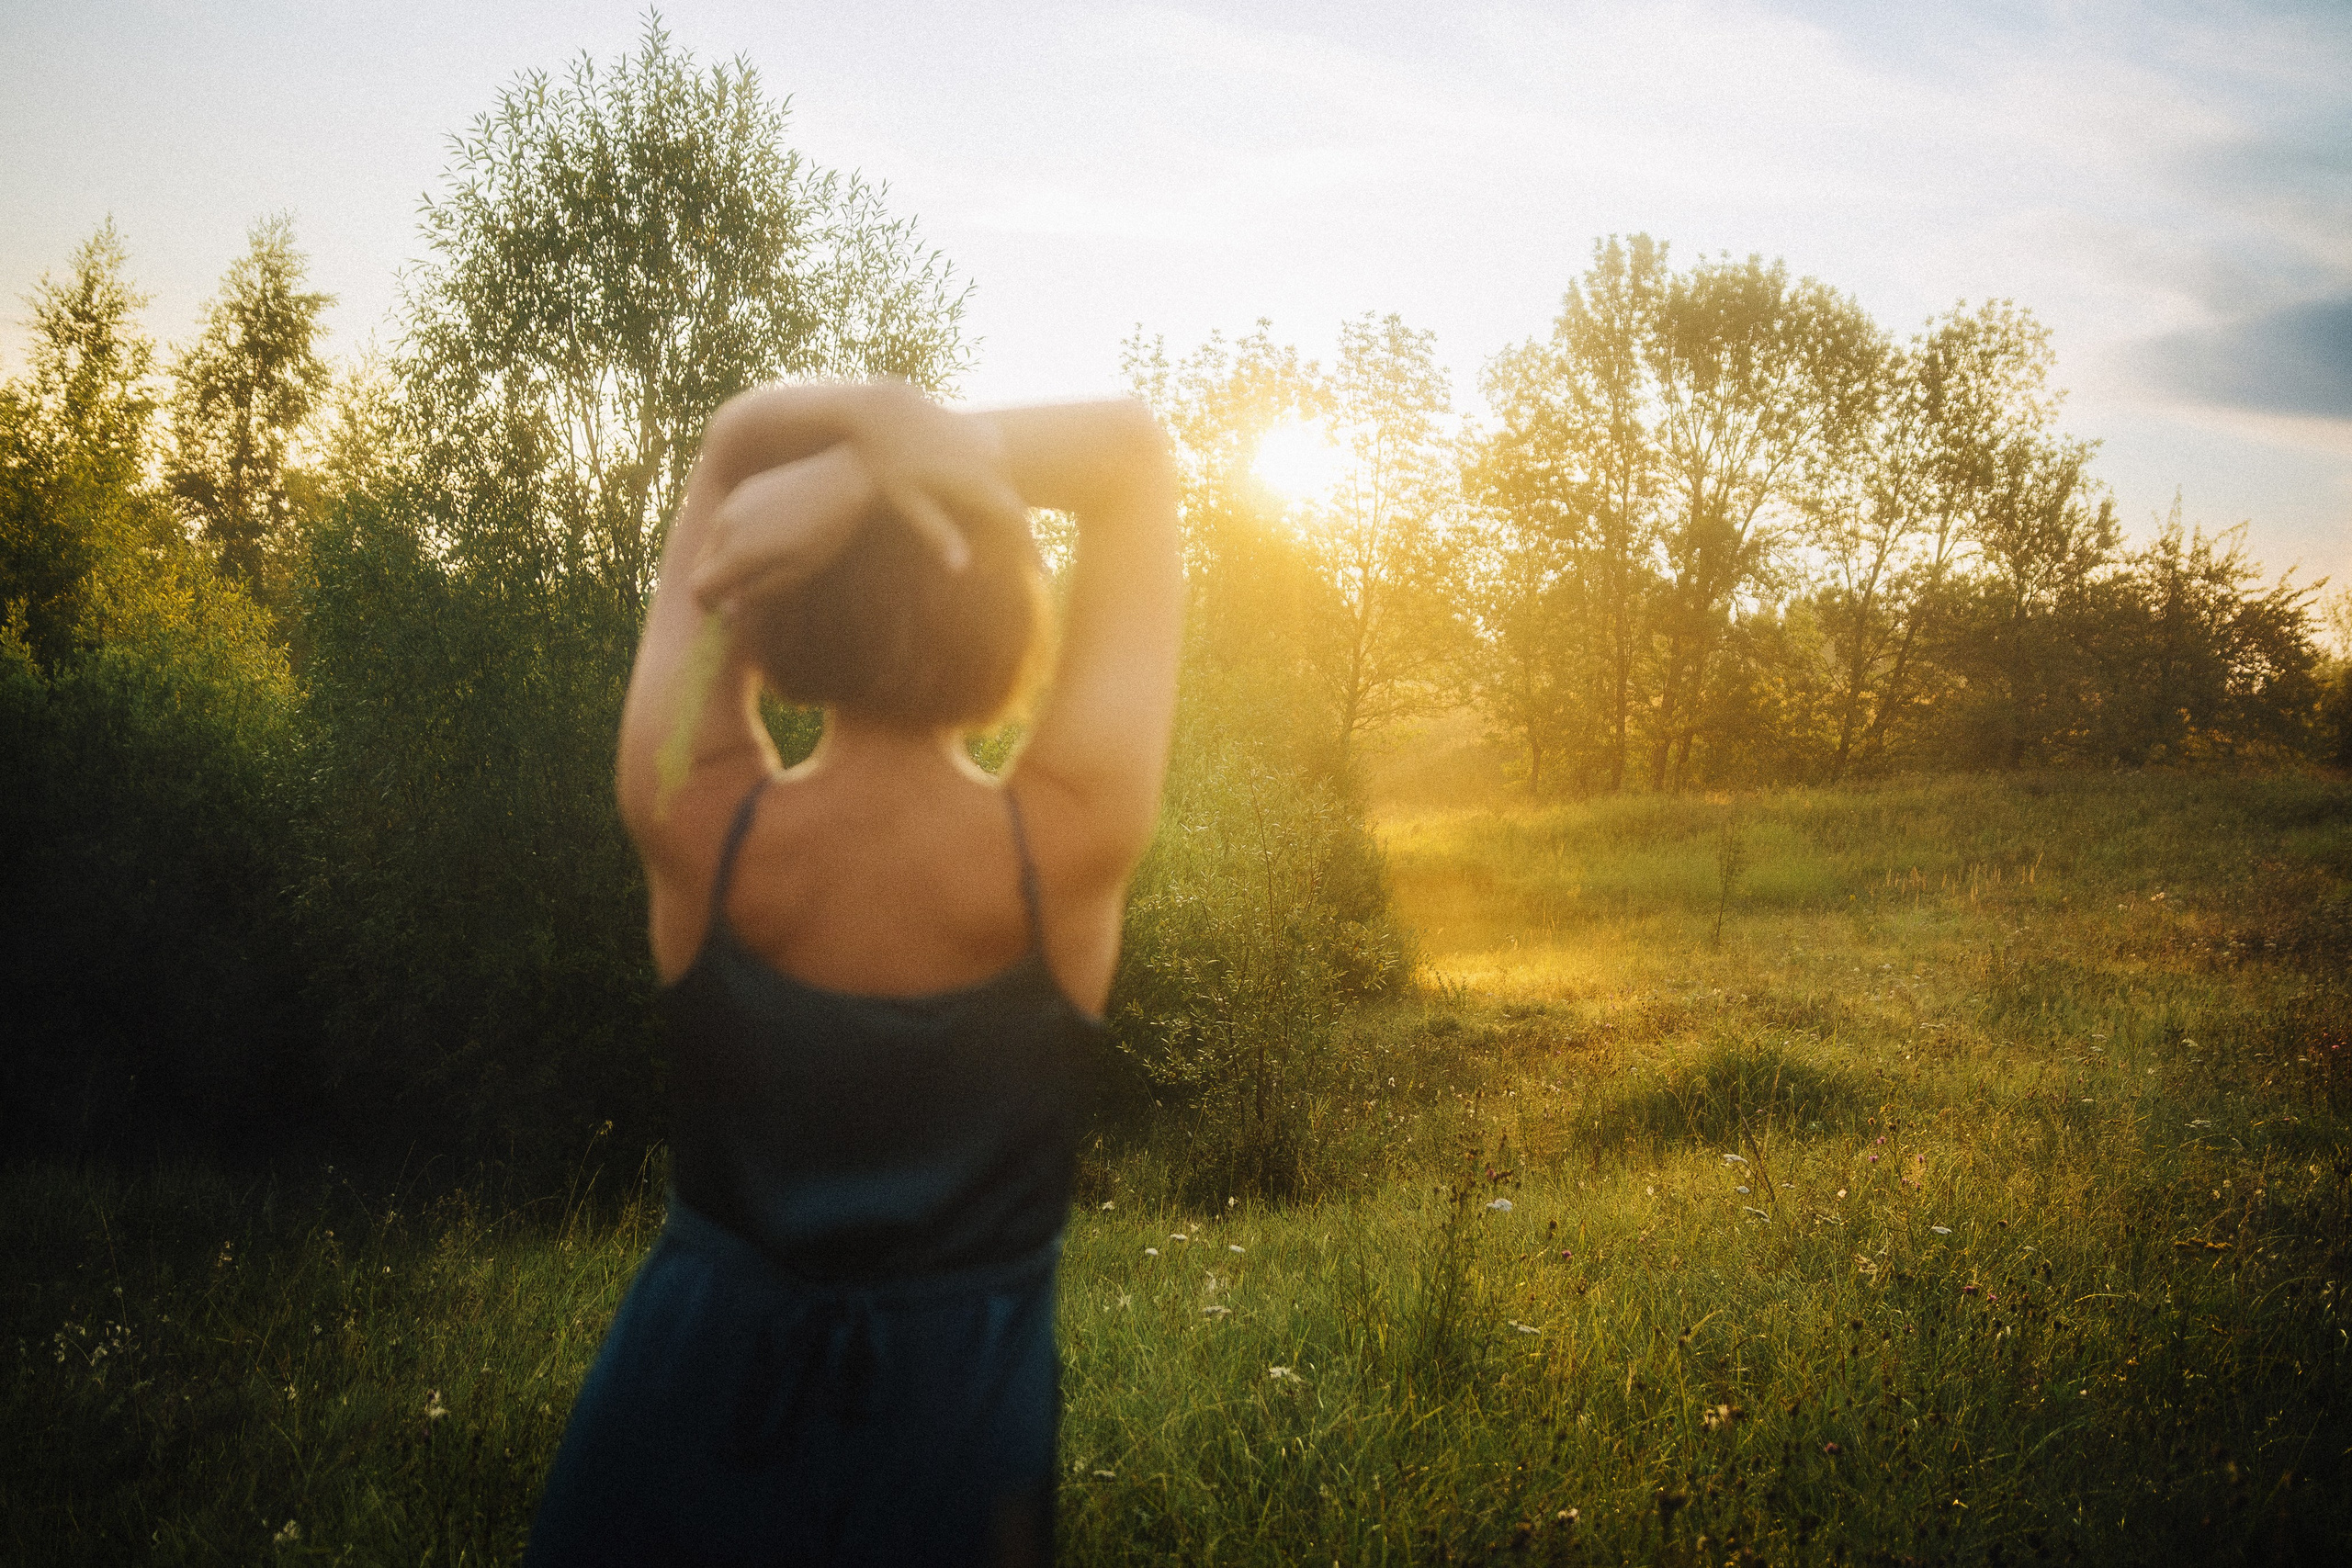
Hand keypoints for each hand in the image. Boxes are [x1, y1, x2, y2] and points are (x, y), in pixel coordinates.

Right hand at [689, 445, 876, 615]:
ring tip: (762, 561)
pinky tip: (768, 534)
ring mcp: (730, 505)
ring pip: (711, 543)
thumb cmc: (822, 535)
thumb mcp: (795, 574)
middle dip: (716, 582)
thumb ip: (757, 594)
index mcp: (736, 553)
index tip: (727, 610)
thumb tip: (729, 613)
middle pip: (700, 566)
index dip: (709, 604)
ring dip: (724, 559)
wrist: (838, 482)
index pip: (699, 587)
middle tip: (746, 590)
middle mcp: (723, 527)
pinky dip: (734, 537)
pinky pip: (725, 522)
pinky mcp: (741, 491)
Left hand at [843, 381, 1027, 574]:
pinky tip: (977, 500)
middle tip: (1016, 563)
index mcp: (974, 477)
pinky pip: (999, 469)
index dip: (1029, 547)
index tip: (1041, 573)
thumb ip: (937, 532)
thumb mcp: (907, 500)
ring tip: (995, 536)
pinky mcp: (986, 431)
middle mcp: (989, 456)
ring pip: (1006, 488)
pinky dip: (995, 488)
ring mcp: (990, 440)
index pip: (1014, 519)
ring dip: (1002, 510)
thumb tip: (961, 568)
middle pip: (1013, 505)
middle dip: (1014, 534)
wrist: (884, 408)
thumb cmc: (886, 458)